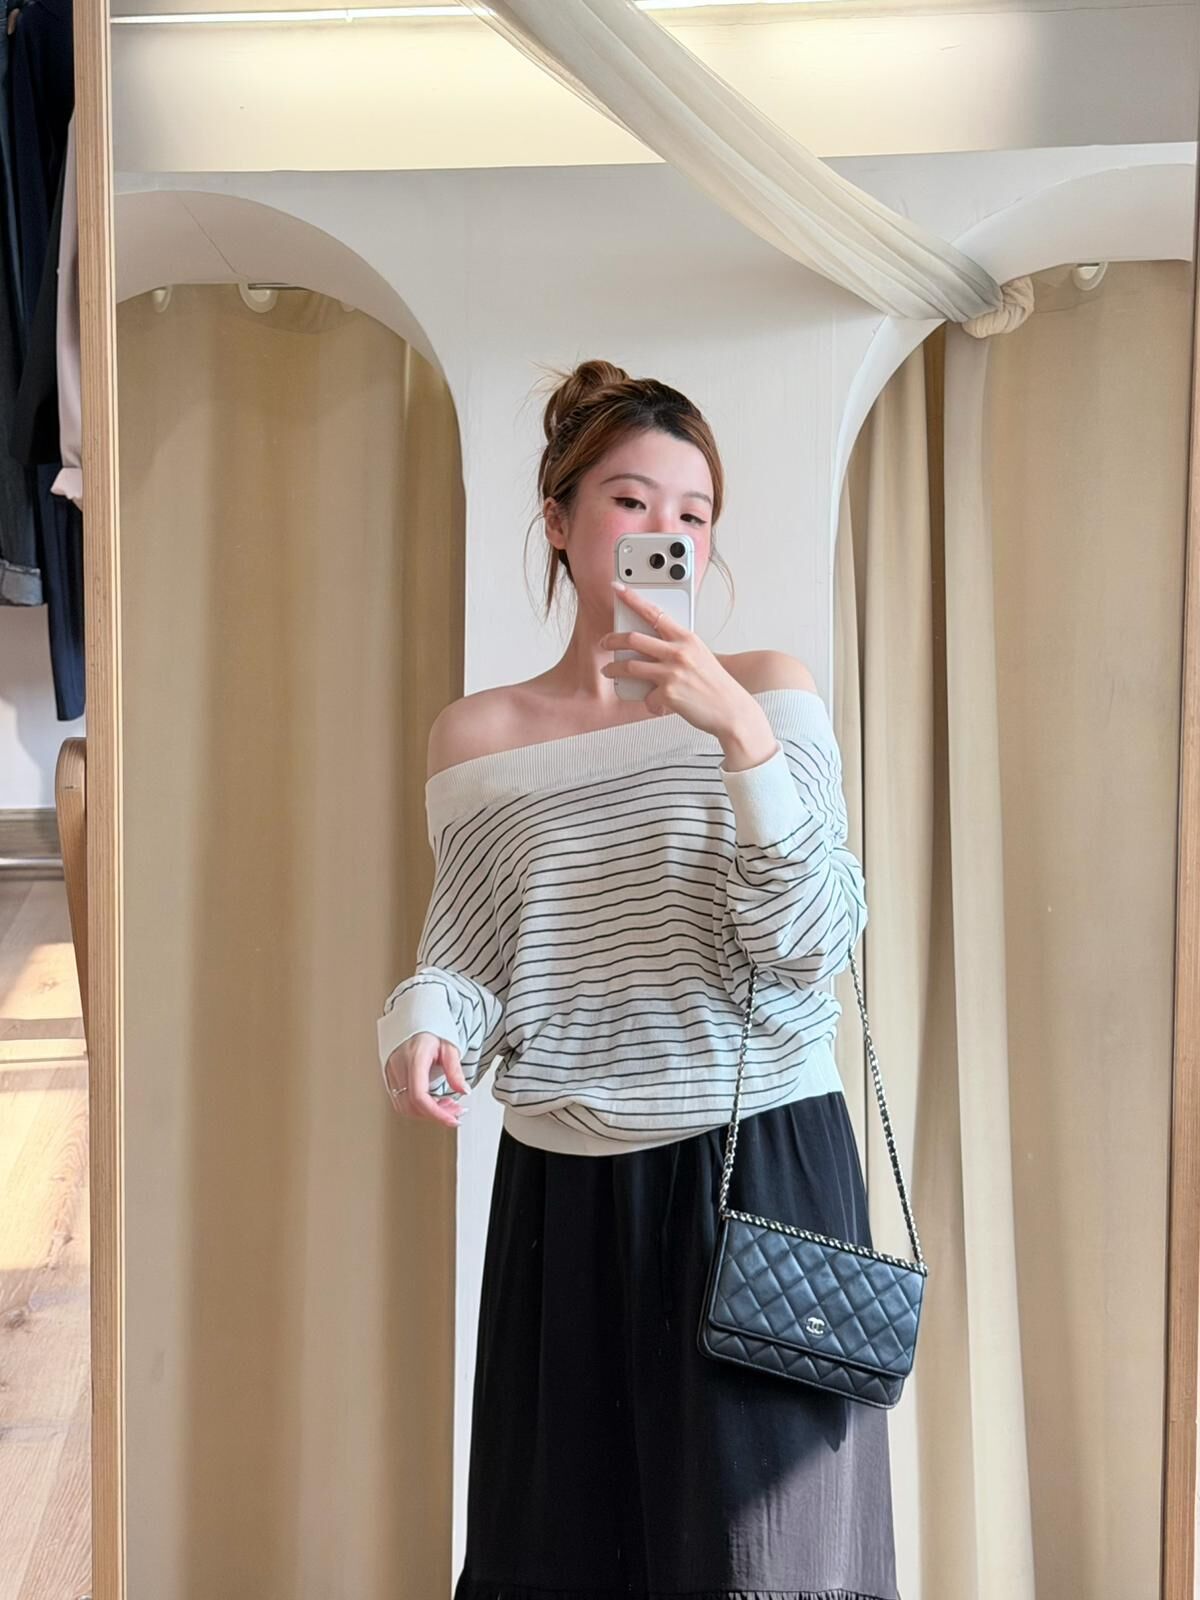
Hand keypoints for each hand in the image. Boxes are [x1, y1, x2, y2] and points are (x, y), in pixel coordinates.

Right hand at [384, 1031, 470, 1128]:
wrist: (416, 1023)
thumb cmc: (431, 1031)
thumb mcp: (449, 1047)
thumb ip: (455, 1071)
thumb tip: (463, 1091)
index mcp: (414, 1057)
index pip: (419, 1095)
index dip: (436, 1113)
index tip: (452, 1119)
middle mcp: (399, 1066)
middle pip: (412, 1105)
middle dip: (436, 1114)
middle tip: (455, 1112)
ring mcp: (391, 1073)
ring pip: (405, 1107)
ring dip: (427, 1113)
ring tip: (446, 1106)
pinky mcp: (390, 1077)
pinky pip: (401, 1101)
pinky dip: (418, 1107)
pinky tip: (433, 1102)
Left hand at [600, 579, 770, 753]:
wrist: (731, 709)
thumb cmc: (716, 684)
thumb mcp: (699, 655)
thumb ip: (677, 648)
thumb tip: (651, 650)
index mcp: (686, 638)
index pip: (654, 613)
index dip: (632, 599)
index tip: (618, 589)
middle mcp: (678, 653)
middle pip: (633, 639)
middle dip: (612, 639)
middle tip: (604, 642)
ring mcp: (672, 673)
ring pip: (630, 667)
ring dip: (613, 669)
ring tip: (609, 671)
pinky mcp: (668, 694)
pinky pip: (647, 697)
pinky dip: (649, 702)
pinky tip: (657, 704)